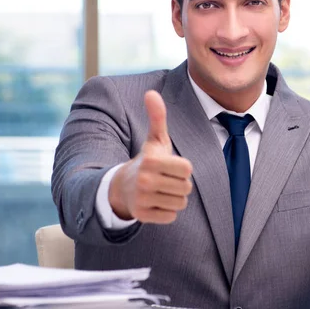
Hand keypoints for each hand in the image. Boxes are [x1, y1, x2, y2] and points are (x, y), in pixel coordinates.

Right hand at [109, 90, 192, 223]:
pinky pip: (171, 216)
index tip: (170, 166)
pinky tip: (156, 202)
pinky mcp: (142, 216)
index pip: (187, 169)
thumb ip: (157, 117)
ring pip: (181, 203)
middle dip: (179, 184)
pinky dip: (167, 211)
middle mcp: (145, 180)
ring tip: (161, 190)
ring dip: (174, 198)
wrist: (121, 188)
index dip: (183, 168)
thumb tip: (151, 93)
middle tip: (165, 180)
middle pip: (186, 187)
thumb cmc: (146, 161)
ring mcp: (143, 199)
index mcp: (151, 161)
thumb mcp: (154, 140)